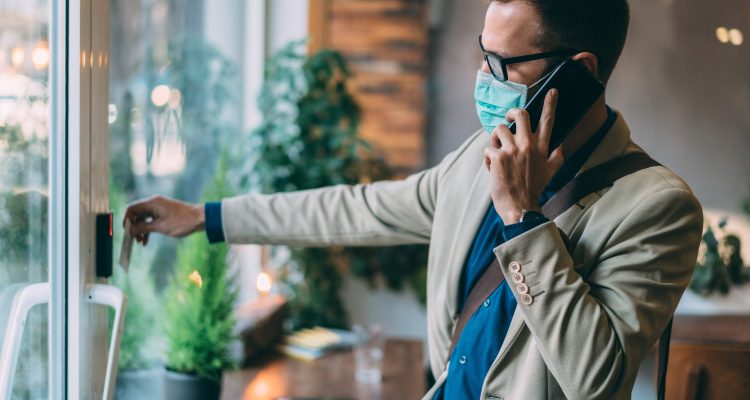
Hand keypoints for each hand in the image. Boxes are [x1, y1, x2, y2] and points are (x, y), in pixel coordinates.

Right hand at [123, 195, 204, 245]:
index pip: (131, 208)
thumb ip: (143, 228)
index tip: (126, 231)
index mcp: (152, 203)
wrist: (201, 219)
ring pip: (143, 219)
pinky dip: (148, 229)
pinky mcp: (164, 214)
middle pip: (136, 214)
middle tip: (133, 239)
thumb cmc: (182, 221)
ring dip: (141, 230)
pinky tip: (146, 241)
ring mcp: (159, 208)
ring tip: (140, 242)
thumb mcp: (160, 227)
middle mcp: (154, 203)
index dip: (126, 220)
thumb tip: (130, 230)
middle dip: (134, 227)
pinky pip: (151, 221)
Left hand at [483, 89, 564, 224]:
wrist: (520, 207)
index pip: (548, 121)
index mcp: (542, 148)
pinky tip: (492, 169)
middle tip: (507, 118)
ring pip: (498, 129)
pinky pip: (488, 148)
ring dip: (495, 140)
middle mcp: (528, 145)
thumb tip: (561, 146)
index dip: (550, 104)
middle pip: (520, 114)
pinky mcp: (498, 156)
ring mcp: (512, 150)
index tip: (553, 91)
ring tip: (497, 152)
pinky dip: (488, 158)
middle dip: (511, 112)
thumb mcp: (551, 173)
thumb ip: (557, 157)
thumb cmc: (534, 190)